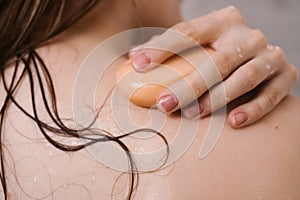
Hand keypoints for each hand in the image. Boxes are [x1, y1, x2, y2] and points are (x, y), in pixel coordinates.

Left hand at [128, 6, 297, 127]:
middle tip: (166, 103)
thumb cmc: (217, 54)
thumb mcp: (196, 46)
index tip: (138, 65)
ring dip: (218, 98)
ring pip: (246, 77)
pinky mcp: (286, 75)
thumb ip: (169, 50)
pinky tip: (233, 121)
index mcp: (222, 21)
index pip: (188, 32)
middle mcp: (249, 35)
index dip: (161, 48)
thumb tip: (134, 60)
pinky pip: (271, 95)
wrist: (256, 60)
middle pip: (219, 60)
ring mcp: (270, 54)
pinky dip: (253, 109)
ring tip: (194, 114)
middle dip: (190, 84)